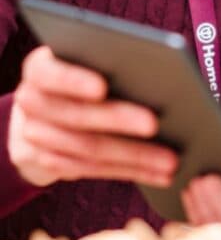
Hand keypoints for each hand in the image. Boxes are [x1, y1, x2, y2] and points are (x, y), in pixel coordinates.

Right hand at [9, 46, 175, 188]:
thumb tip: (160, 77)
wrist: (43, 114)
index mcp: (39, 68)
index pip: (49, 72)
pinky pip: (92, 170)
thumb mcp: (88, 65)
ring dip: (134, 156)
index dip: (74, 80)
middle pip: (76, 114)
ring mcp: (32, 134)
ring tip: (171, 159)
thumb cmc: (83, 78)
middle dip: (119, 120)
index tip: (102, 87)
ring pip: (88, 149)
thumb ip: (110, 65)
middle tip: (154, 124)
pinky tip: (159, 174)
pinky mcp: (45, 162)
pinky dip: (130, 171)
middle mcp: (30, 100)